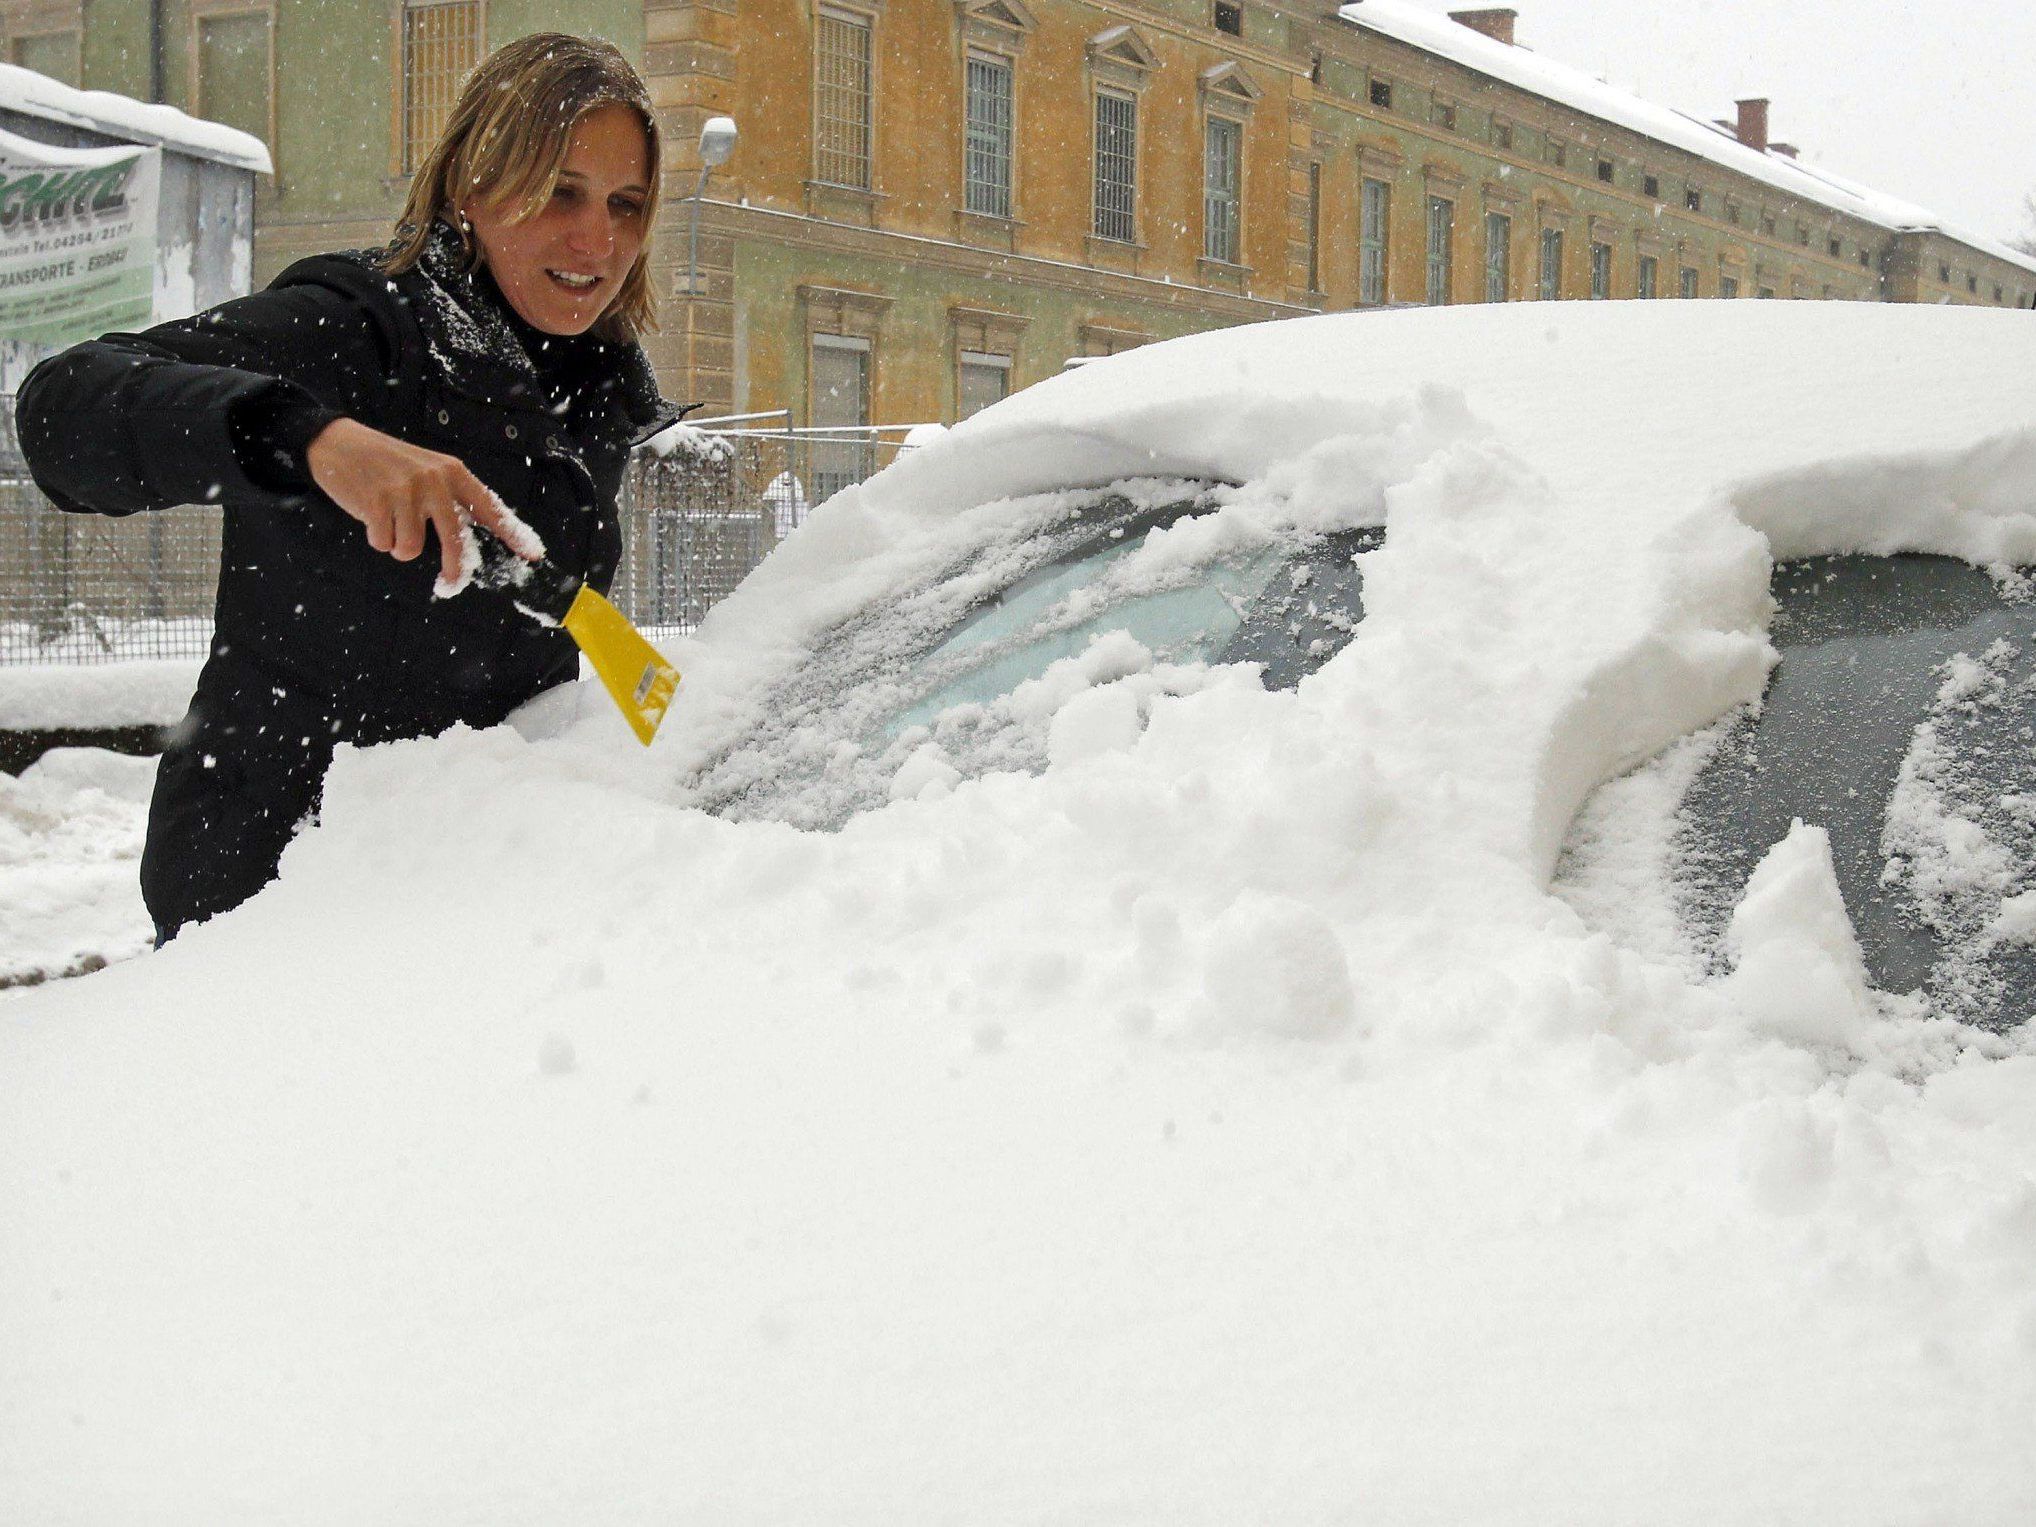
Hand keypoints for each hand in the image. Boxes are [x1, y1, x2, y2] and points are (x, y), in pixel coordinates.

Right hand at [303, 417, 539, 588]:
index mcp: (452, 472)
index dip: (512, 532)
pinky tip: (370, 517)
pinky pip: (385, 544)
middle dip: (455, 568)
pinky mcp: (377, 502)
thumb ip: (447, 499)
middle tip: (451, 583)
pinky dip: (377, 539)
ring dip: (398, 546)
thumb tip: (467, 540)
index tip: (532, 554)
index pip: (489, 507)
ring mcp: (405, 491)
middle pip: (455, 540)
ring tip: (388, 523)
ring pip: (412, 548)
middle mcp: (434, 480)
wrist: (338, 443)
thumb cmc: (386, 464)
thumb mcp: (425, 470)